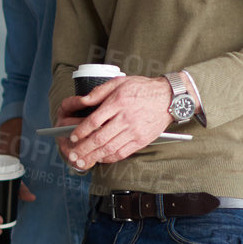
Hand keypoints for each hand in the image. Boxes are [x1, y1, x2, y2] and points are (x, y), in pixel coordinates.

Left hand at [58, 75, 172, 170]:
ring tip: (81, 162)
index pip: (94, 121)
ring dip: (93, 157)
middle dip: (83, 149)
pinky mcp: (141, 140)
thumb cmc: (143, 89)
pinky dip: (109, 158)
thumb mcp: (120, 82)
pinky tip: (100, 159)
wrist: (170, 98)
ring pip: (110, 148)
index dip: (81, 131)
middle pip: (100, 138)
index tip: (72, 136)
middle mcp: (126, 118)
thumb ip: (100, 91)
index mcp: (118, 103)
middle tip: (72, 155)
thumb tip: (83, 101)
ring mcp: (134, 131)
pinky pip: (122, 153)